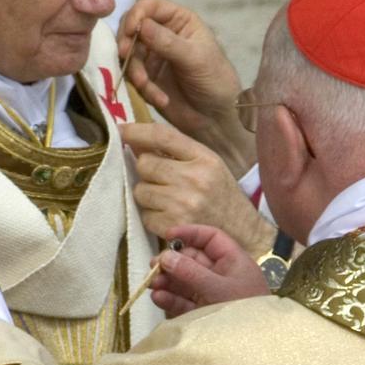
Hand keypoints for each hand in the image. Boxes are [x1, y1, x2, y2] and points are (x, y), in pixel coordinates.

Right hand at [117, 0, 254, 173]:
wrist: (216, 118)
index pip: (149, 5)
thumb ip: (168, 42)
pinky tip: (160, 99)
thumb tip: (142, 24)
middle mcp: (162, 33)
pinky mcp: (146, 77)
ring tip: (146, 85)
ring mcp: (152, 55)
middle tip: (125, 56)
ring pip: (127, 53)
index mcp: (179, 20)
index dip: (136, 14)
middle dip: (127, 42)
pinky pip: (131, 76)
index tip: (131, 31)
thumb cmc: (216, 81)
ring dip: (134, 70)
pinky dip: (141, 88)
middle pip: (131, 26)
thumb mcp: (196, 59)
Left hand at [121, 121, 275, 257]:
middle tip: (159, 178)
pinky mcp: (174, 227)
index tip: (122, 130)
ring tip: (167, 199)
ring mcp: (182, 204)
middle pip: (145, 164)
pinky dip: (152, 216)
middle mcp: (194, 179)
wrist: (242, 234)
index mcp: (204, 158)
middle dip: (145, 170)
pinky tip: (169, 216)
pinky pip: (145, 215)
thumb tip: (135, 140)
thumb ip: (178, 151)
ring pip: (140, 190)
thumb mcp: (209, 165)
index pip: (163, 136)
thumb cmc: (222, 196)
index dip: (137, 131)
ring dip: (147, 194)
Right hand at [150, 224, 268, 316]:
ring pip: (186, 282)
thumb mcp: (219, 288)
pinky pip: (185, 301)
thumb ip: (191, 272)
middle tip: (153, 266)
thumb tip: (165, 256)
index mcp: (233, 261)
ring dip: (168, 280)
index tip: (167, 235)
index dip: (190, 234)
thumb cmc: (244, 309)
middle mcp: (222, 275)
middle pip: (193, 260)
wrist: (256, 347)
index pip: (211, 239)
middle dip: (172, 261)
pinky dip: (171, 299)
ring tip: (152, 283)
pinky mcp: (204, 313)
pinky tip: (158, 297)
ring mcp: (211, 294)